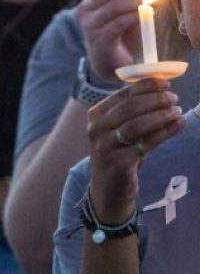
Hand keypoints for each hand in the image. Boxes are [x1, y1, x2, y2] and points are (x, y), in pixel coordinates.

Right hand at [77, 0, 155, 81]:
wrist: (109, 64)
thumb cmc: (120, 36)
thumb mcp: (125, 13)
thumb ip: (133, 0)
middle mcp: (86, 9)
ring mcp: (89, 25)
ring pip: (112, 6)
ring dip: (134, 2)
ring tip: (151, 2)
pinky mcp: (98, 40)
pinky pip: (115, 24)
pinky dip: (131, 17)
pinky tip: (142, 15)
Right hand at [86, 79, 184, 220]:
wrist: (108, 190)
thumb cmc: (117, 155)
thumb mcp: (116, 132)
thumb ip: (131, 114)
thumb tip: (158, 92)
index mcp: (95, 115)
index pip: (122, 95)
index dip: (144, 86)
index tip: (164, 82)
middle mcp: (96, 128)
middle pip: (130, 108)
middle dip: (154, 100)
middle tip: (173, 97)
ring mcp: (106, 146)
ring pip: (138, 124)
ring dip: (161, 115)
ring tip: (177, 111)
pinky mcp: (119, 162)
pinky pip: (147, 143)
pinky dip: (165, 132)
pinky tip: (177, 125)